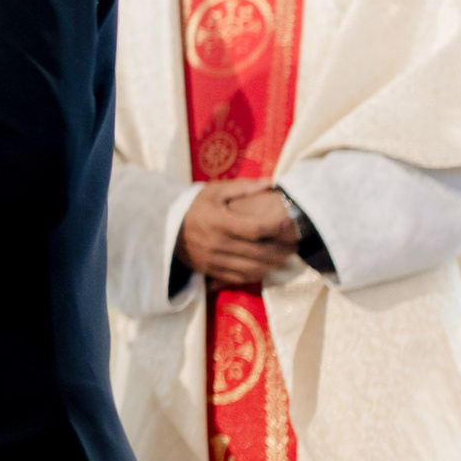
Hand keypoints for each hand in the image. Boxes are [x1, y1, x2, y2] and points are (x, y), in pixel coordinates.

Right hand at [177, 180, 300, 284]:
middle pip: (258, 252)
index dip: (274, 227)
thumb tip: (270, 183)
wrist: (165, 226)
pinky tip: (267, 267)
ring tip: (285, 257)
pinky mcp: (210, 270)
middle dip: (281, 250)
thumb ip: (243, 187)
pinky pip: (239, 277)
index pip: (254, 229)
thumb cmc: (194, 205)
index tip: (288, 223)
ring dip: (272, 265)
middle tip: (295, 245)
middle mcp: (216, 243)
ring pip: (251, 268)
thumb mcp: (215, 191)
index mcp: (218, 222)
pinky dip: (257, 274)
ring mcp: (213, 260)